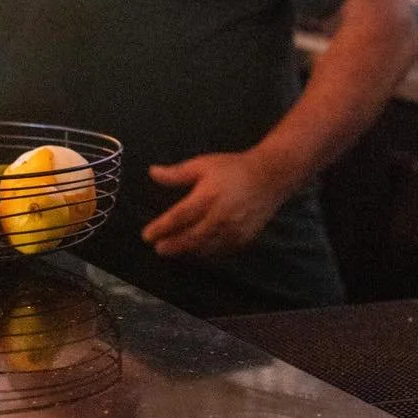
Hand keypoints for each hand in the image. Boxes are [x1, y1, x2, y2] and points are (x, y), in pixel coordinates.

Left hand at [142, 151, 290, 257]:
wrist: (270, 176)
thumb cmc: (233, 168)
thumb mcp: (203, 164)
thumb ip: (177, 173)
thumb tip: (152, 172)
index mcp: (207, 197)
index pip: (178, 217)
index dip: (160, 228)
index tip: (147, 235)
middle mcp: (220, 217)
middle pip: (190, 238)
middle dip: (172, 245)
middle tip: (158, 248)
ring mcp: (233, 230)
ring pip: (205, 248)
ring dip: (187, 251)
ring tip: (174, 250)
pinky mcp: (244, 238)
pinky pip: (221, 250)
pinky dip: (206, 252)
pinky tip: (198, 249)